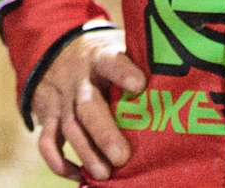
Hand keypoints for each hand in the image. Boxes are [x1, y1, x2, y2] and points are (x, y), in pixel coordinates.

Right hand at [29, 26, 148, 180]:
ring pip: (69, 127)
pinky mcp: (46, 116)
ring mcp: (60, 99)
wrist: (54, 49)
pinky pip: (47, 142)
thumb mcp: (116, 48)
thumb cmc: (102, 57)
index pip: (111, 61)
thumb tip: (177, 85)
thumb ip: (138, 63)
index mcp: (100, 58)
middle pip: (88, 106)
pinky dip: (59, 162)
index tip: (140, 86)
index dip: (123, 73)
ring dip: (87, 153)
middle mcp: (78, 79)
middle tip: (121, 156)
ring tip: (105, 174)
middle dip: (104, 133)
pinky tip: (78, 175)